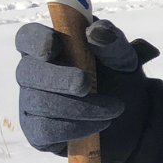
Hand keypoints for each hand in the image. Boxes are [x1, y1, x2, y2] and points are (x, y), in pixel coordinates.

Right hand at [16, 19, 158, 156]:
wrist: (134, 120)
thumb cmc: (120, 80)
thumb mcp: (126, 60)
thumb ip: (114, 43)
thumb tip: (97, 31)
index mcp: (53, 46)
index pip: (27, 37)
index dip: (35, 40)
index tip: (53, 46)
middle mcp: (35, 73)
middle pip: (28, 71)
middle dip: (59, 78)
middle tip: (86, 84)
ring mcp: (31, 102)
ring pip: (40, 103)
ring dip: (81, 107)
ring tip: (115, 108)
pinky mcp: (37, 131)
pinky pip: (46, 130)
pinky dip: (76, 127)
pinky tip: (100, 124)